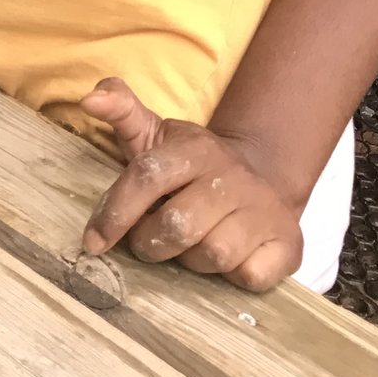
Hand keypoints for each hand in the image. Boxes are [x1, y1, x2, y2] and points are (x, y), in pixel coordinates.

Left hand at [79, 78, 307, 291]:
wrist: (262, 178)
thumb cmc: (191, 166)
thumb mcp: (156, 134)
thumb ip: (121, 110)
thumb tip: (89, 99)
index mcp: (195, 149)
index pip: (147, 176)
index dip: (115, 212)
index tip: (93, 241)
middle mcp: (232, 177)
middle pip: (177, 226)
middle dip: (151, 243)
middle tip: (147, 242)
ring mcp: (264, 210)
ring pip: (212, 255)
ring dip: (190, 261)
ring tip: (189, 246)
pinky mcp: (288, 244)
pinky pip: (249, 275)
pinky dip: (232, 277)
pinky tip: (228, 260)